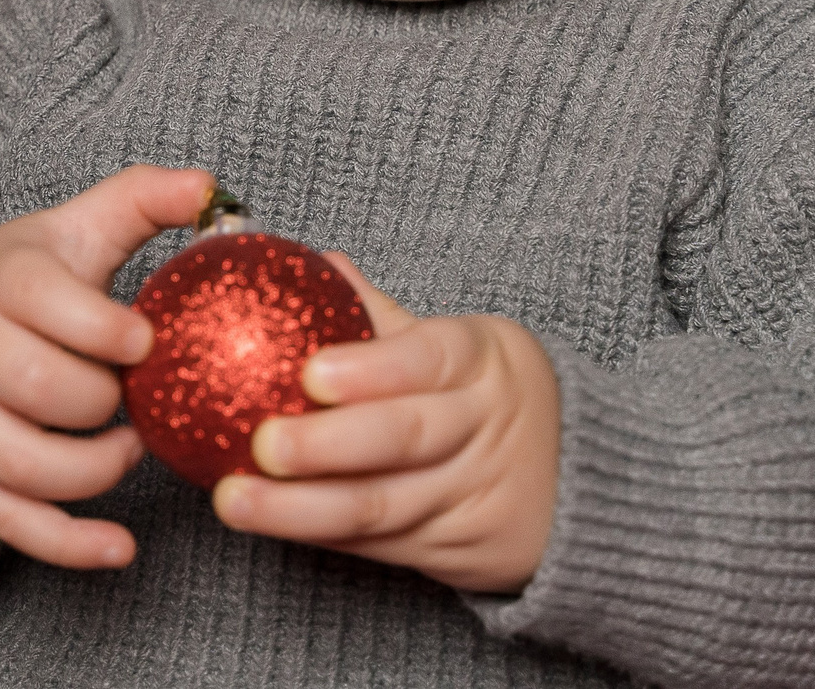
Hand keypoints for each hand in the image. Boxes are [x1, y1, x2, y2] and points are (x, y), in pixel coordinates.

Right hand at [0, 164, 214, 571]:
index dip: (98, 325)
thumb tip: (208, 186)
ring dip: (90, 471)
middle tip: (138, 395)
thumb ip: (140, 199)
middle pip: (32, 385)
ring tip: (132, 451)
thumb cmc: (25, 279)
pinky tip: (118, 548)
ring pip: (16, 462)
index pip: (36, 298)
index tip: (146, 341)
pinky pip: (3, 520)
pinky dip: (64, 542)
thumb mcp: (75, 228)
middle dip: (99, 400)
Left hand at [211, 254, 561, 594]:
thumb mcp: (459, 344)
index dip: (371, 370)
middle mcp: (481, 428)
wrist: (579, 484)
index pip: (429, 359)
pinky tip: (267, 524)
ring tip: (235, 501)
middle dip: (328, 446)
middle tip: (262, 446)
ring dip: (301, 511)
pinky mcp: (452, 551)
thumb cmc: (488, 394)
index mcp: (482, 360)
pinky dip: (319, 536)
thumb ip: (380, 316)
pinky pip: (379, 545)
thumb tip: (312, 263)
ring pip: (383, 507)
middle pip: (404, 438)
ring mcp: (468, 496)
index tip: (311, 375)